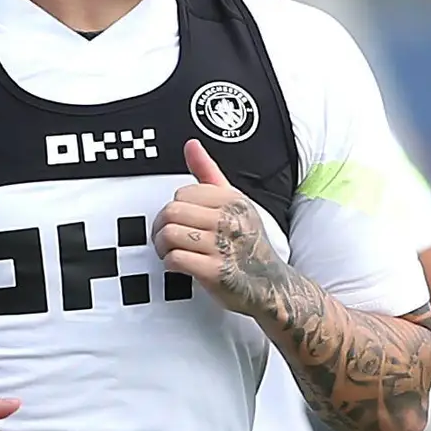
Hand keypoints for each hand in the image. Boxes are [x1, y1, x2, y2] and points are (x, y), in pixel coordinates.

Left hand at [154, 141, 281, 301]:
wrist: (270, 285)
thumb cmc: (248, 243)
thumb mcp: (234, 203)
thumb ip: (209, 174)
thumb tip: (191, 145)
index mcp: (232, 200)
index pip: (183, 194)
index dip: (174, 208)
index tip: (178, 220)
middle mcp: (229, 220)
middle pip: (171, 213)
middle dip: (161, 227)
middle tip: (165, 238)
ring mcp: (223, 247)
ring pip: (169, 234)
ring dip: (162, 246)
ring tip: (170, 251)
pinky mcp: (215, 272)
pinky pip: (176, 259)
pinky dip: (170, 263)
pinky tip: (178, 265)